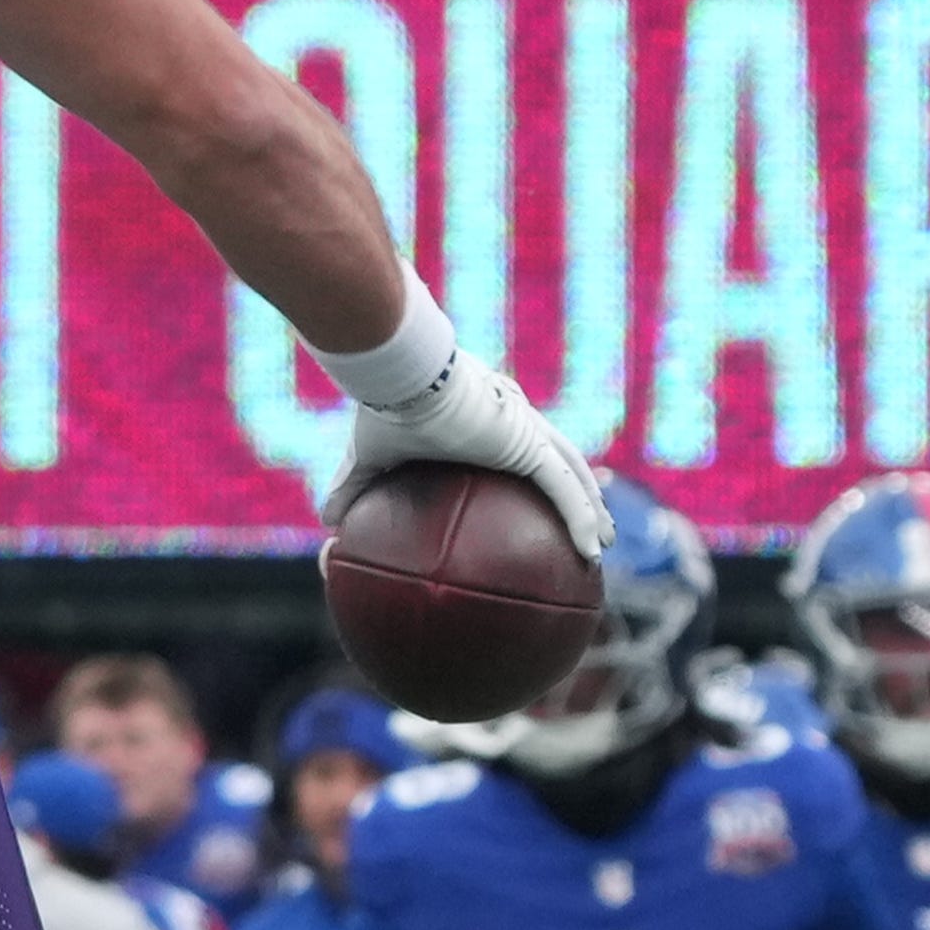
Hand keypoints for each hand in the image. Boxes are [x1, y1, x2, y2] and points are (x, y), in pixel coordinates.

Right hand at [327, 350, 612, 564]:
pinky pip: (564, 488)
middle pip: (557, 460)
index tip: (538, 501)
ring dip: (591, 508)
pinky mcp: (528, 441)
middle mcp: (513, 418)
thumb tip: (328, 526)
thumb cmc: (382, 410)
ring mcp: (525, 428)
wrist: (400, 377)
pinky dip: (581, 518)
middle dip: (578, 490)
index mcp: (483, 420)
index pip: (518, 447)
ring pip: (572, 474)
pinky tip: (592, 551)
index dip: (534, 471)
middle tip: (588, 523)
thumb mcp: (364, 460)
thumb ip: (352, 490)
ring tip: (601, 542)